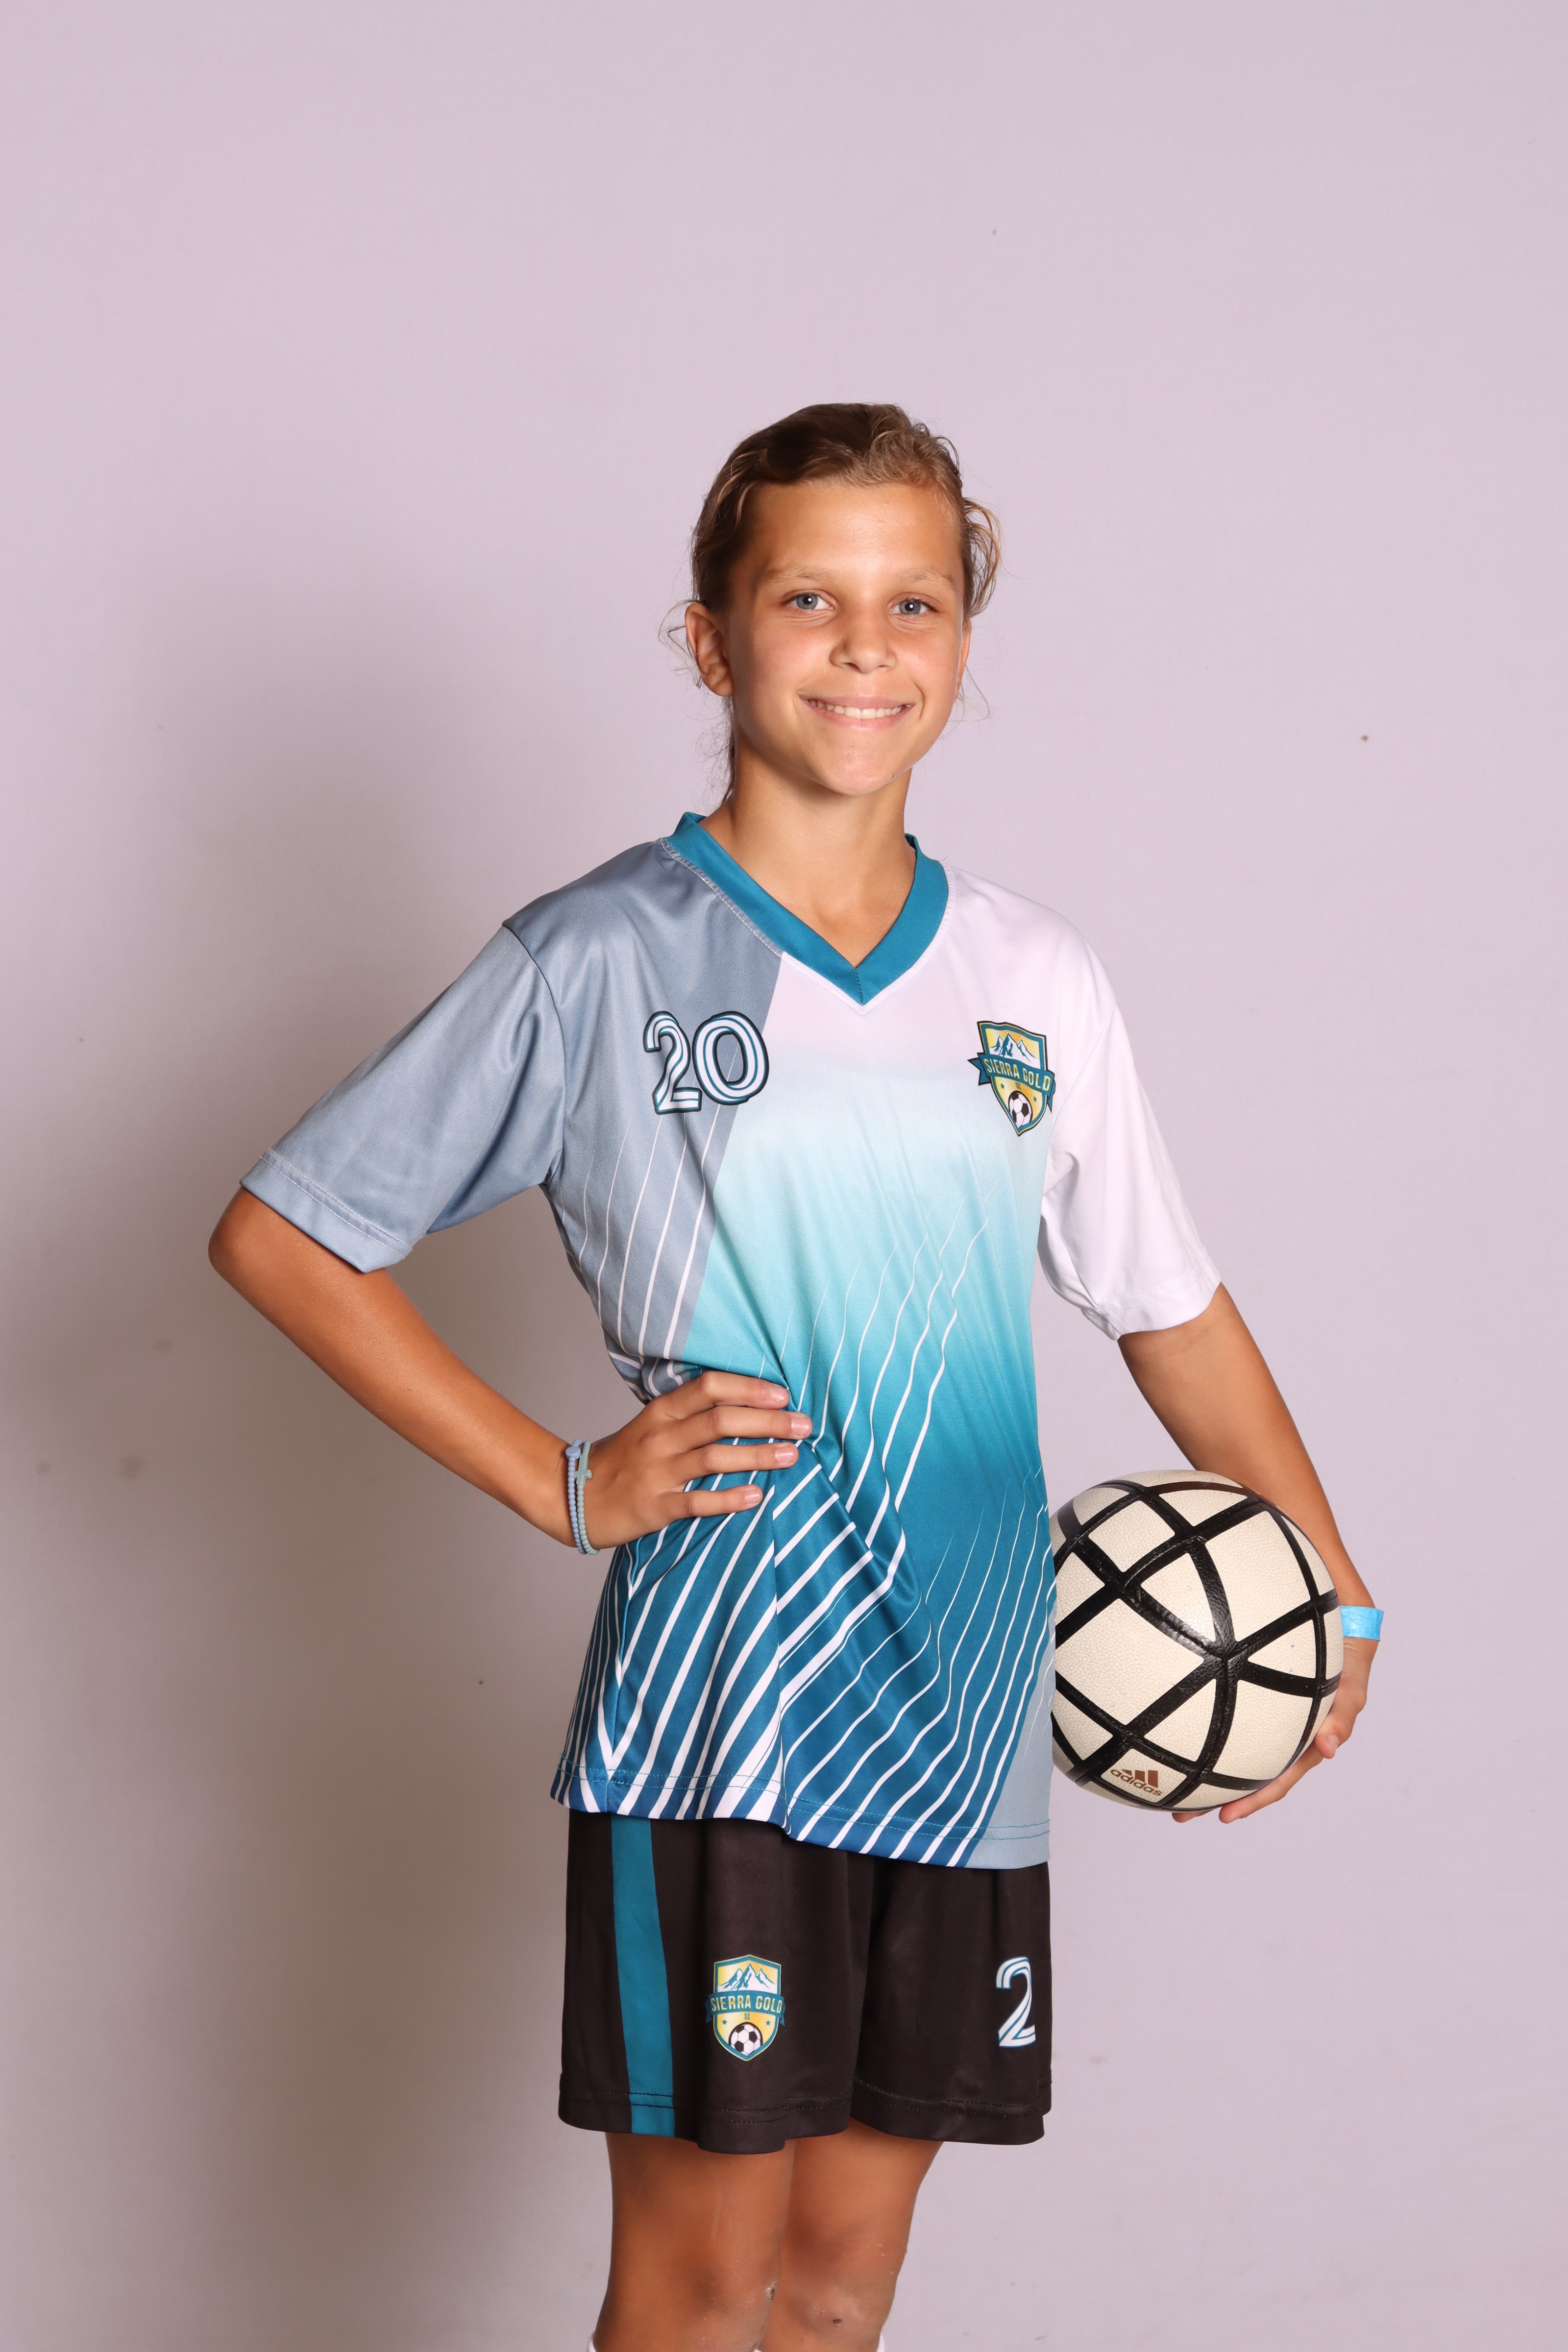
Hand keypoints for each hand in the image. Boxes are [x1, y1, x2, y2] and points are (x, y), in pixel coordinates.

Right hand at [576, 1371, 809, 1550]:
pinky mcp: (654, 1507)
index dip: (748, 1388)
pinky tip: (757, 1496)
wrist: (572, 1496)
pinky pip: (697, 1502)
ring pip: (714, 1457)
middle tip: (804, 1425)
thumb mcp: (651, 1425)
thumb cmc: (624, 1459)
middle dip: (768, 1420)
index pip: (709, 1388)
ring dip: (758, 1455)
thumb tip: (744, 1403)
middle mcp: (660, 1437)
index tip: (782, 1394)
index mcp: (661, 1412)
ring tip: (792, 1456)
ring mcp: (657, 1472)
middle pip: (720, 1420)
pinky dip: (729, 1499)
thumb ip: (690, 1414)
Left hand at [1173, 1635, 1376, 1824]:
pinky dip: (1207, 1730)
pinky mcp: (1259, 1700)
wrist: (1340, 1618)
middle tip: (1183, 1817)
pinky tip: (1177, 1730)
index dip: (1253, 1800)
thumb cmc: (1345, 1653)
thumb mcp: (1351, 1685)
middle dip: (1218, 1796)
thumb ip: (1343, 1714)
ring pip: (1236, 1753)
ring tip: (1171, 1787)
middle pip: (1250, 1774)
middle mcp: (1286, 1737)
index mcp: (1306, 1743)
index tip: (1224, 1818)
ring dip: (1208, 1771)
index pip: (1277, 1779)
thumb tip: (1329, 1749)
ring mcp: (1272, 1720)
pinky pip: (1232, 1720)